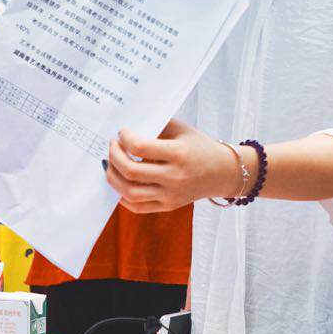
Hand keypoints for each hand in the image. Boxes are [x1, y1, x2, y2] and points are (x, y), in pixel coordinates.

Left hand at [106, 119, 240, 212]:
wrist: (221, 172)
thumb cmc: (198, 146)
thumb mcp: (181, 130)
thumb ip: (156, 126)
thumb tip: (125, 130)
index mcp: (179, 154)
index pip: (140, 147)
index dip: (124, 138)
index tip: (122, 133)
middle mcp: (174, 177)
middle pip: (131, 171)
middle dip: (113, 156)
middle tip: (112, 146)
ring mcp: (171, 194)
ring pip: (129, 192)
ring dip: (113, 177)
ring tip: (110, 165)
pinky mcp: (168, 206)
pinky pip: (137, 206)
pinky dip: (122, 196)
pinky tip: (121, 182)